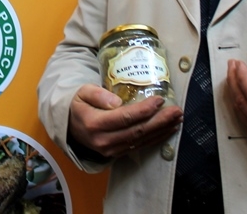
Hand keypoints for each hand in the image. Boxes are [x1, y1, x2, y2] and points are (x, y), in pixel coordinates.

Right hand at [68, 84, 182, 158]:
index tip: (160, 100)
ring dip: (162, 130)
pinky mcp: (117, 154)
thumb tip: (117, 100)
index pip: (124, 118)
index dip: (144, 110)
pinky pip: (139, 146)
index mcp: (94, 124)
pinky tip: (168, 130)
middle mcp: (103, 141)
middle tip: (177, 111)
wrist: (69, 126)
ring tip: (177, 119)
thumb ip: (97, 94)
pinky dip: (156, 138)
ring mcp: (111, 150)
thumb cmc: (78, 104)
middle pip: (137, 131)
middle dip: (160, 121)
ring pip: (141, 140)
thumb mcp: (82, 92)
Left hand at [226, 59, 246, 159]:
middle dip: (234, 81)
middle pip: (242, 103)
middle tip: (232, 64)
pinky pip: (244, 119)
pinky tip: (239, 90)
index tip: (239, 63)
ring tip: (232, 73)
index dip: (243, 78)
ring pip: (240, 112)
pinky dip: (238, 102)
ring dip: (233, 91)